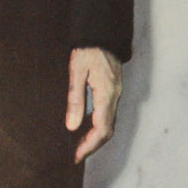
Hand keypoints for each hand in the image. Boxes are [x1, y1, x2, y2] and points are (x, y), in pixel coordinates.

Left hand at [66, 47, 123, 162]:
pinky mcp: (112, 91)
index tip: (77, 156)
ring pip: (108, 124)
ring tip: (79, 145)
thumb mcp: (77, 70)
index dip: (89, 145)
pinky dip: (97, 127)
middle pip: (107, 131)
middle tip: (77, 155)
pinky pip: (107, 115)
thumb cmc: (88, 48)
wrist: (102, 32)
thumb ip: (75, 99)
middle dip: (92, 145)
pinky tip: (86, 127)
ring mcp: (115, 95)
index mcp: (107, 94)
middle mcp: (114, 98)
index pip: (101, 129)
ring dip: (95, 137)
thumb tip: (72, 126)